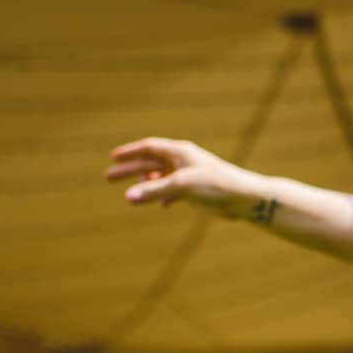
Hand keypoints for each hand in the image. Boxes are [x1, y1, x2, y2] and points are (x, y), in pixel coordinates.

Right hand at [104, 137, 259, 216]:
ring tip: (128, 193)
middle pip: (150, 162)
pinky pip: (175, 192)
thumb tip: (127, 197)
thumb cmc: (216, 186)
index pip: (148, 147)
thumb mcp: (181, 186)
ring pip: (161, 178)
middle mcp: (183, 161)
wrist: (243, 198)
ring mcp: (190, 176)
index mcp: (179, 152)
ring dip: (145, 184)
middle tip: (109, 177)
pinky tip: (159, 205)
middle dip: (130, 170)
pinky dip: (165, 197)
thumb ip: (154, 191)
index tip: (112, 157)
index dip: (129, 152)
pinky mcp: (197, 191)